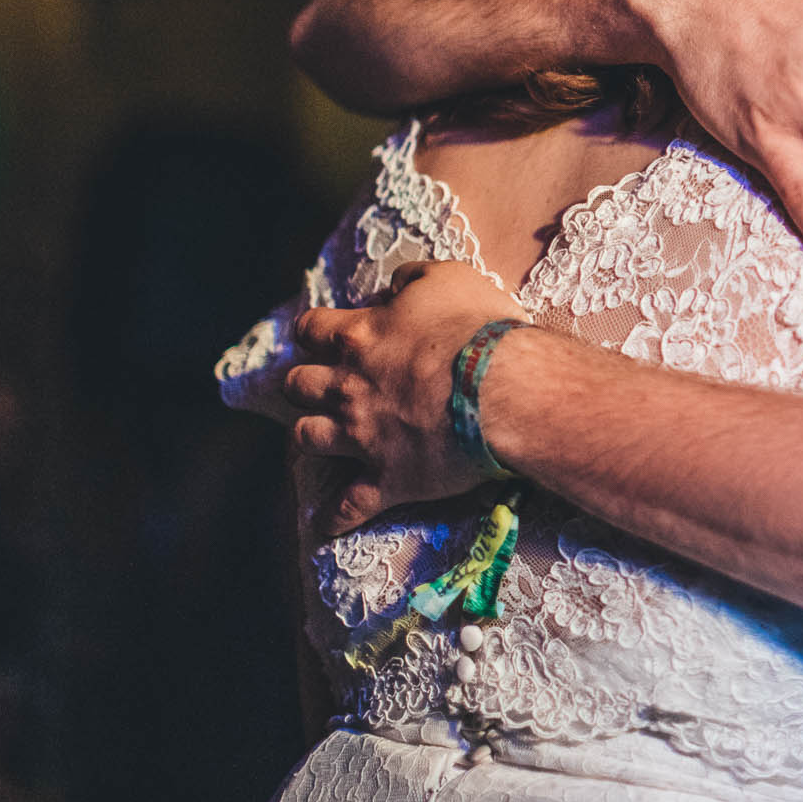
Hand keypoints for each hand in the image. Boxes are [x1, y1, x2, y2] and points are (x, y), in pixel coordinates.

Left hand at [284, 261, 526, 533]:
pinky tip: (328, 524)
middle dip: (305, 383)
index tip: (322, 334)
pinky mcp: (387, 479)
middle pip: (298, 386)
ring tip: (320, 437)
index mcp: (359, 337)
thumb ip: (411, 279)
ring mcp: (363, 437)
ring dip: (311, 436)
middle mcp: (348, 387)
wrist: (504, 390)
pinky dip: (336, 516)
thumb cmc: (479, 327)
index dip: (313, 331)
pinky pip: (349, 507)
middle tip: (323, 384)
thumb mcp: (448, 277)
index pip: (311, 328)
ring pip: (308, 439)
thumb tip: (393, 286)